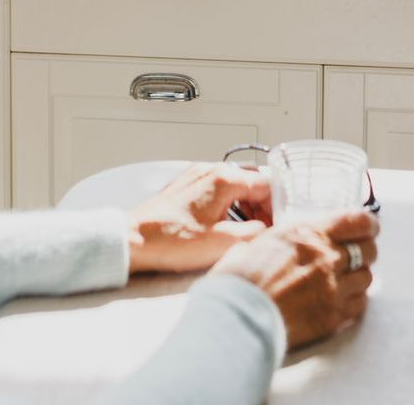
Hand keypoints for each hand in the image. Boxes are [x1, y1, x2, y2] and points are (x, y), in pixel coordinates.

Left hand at [126, 163, 273, 274]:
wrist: (136, 240)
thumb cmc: (173, 240)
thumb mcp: (224, 243)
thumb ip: (256, 233)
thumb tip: (268, 229)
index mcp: (225, 179)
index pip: (267, 184)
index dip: (277, 207)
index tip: (278, 226)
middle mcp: (211, 170)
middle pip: (252, 181)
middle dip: (263, 204)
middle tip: (264, 229)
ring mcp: (197, 175)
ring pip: (235, 184)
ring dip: (247, 205)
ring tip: (246, 230)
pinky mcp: (186, 186)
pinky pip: (217, 188)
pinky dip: (229, 203)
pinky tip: (225, 224)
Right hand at [212, 209, 379, 348]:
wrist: (237, 317)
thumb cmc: (239, 279)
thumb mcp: (257, 243)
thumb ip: (279, 240)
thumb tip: (276, 242)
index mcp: (306, 232)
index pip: (356, 221)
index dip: (369, 224)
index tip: (369, 227)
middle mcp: (325, 256)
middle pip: (368, 250)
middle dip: (366, 250)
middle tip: (358, 254)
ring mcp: (332, 288)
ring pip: (367, 278)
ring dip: (359, 277)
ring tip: (347, 280)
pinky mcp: (332, 317)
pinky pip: (360, 305)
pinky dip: (355, 301)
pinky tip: (342, 301)